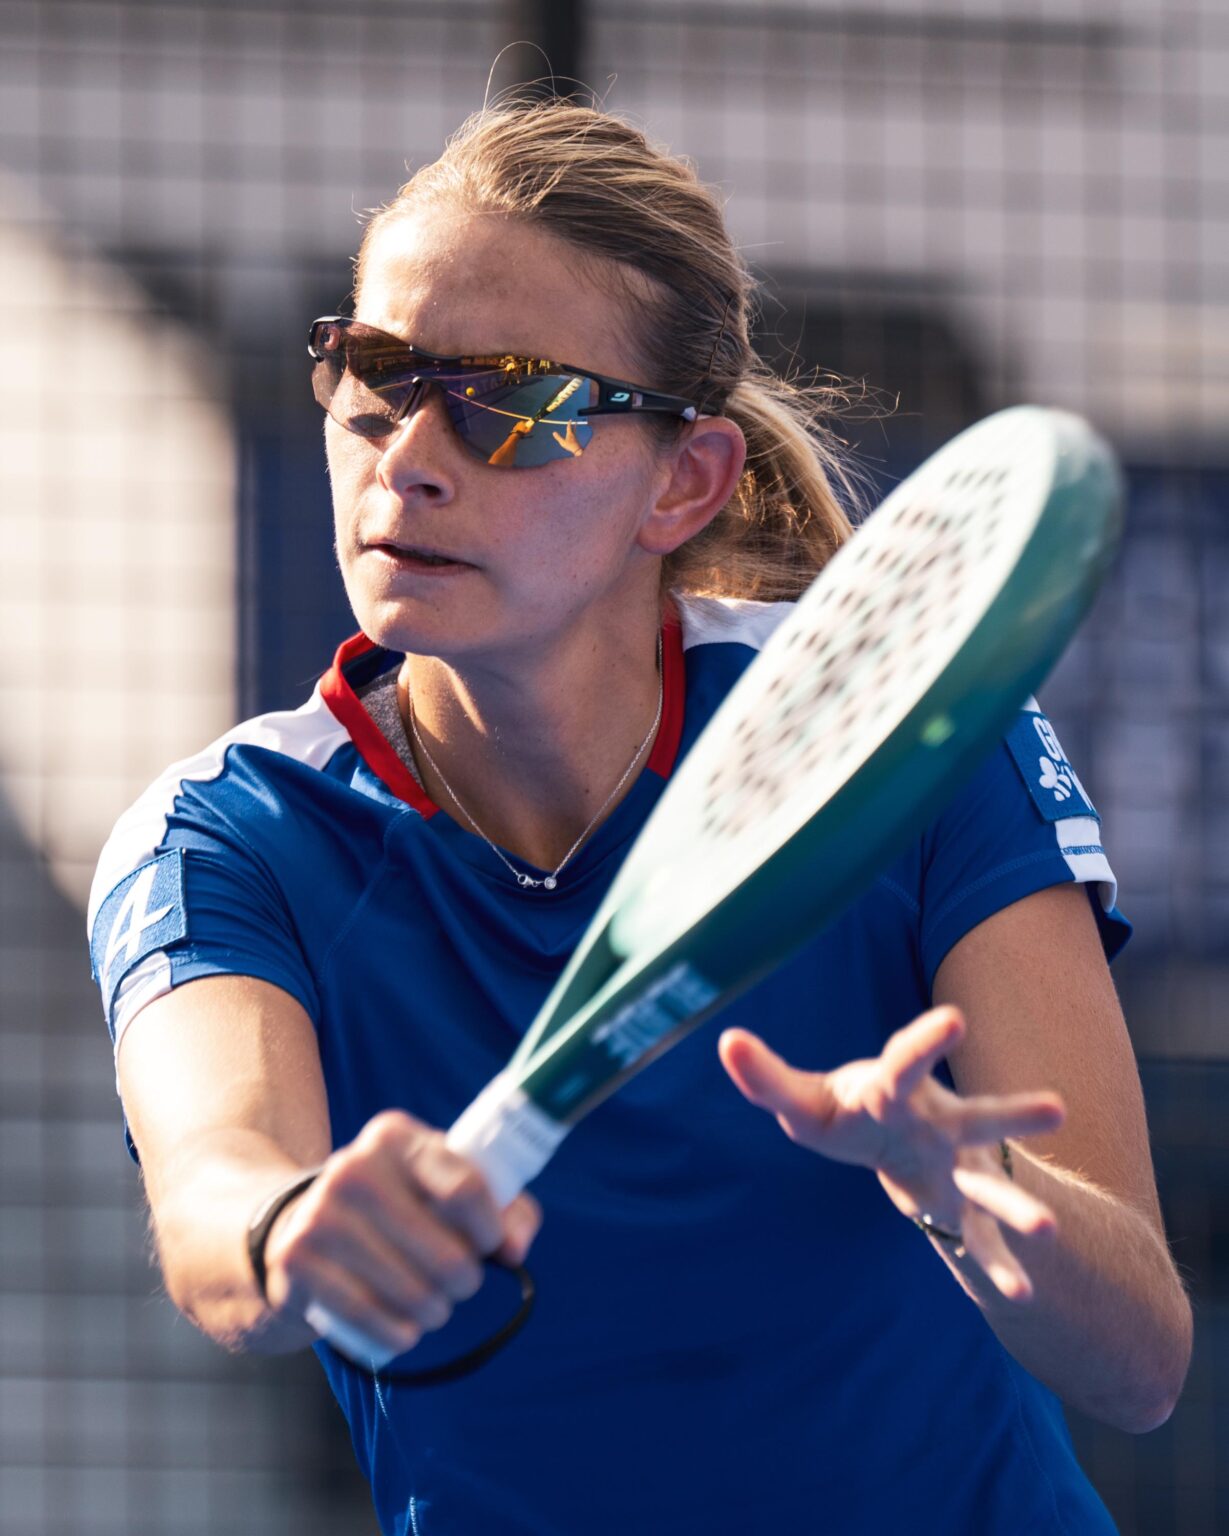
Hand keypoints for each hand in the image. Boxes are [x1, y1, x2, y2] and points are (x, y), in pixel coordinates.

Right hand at [262, 1110, 541, 1359]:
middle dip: (465, 1281)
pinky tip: (406, 1331)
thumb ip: (503, 1207)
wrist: (300, 1224)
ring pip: (411, 1291)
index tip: (492, 1245)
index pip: (465, 1188)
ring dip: (435, 1311)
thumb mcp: (444, 1188)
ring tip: (433, 1306)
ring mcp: (321, 1213)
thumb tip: (515, 1249)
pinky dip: (398, 1333)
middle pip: (446, 1253)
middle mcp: (355, 1167)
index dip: (491, 1228)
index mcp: (396, 1137)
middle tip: (460, 1283)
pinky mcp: (296, 1258)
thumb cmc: (397, 1207)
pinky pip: (367, 1314)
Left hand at [718, 1006, 1063, 1301]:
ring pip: (992, 1185)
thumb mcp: (803, 1100)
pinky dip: (997, 1267)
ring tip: (1049, 1231)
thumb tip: (727, 1041)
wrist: (894, 1139)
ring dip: (1018, 1206)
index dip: (925, 1041)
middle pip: (973, 1120)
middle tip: (1056, 1109)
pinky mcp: (962, 1209)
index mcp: (893, 1093)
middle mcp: (937, 1125)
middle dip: (1010, 1115)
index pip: (905, 1063)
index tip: (955, 1019)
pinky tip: (1020, 1297)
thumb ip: (766, 1077)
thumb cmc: (844, 1110)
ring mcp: (956, 1168)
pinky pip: (981, 1241)